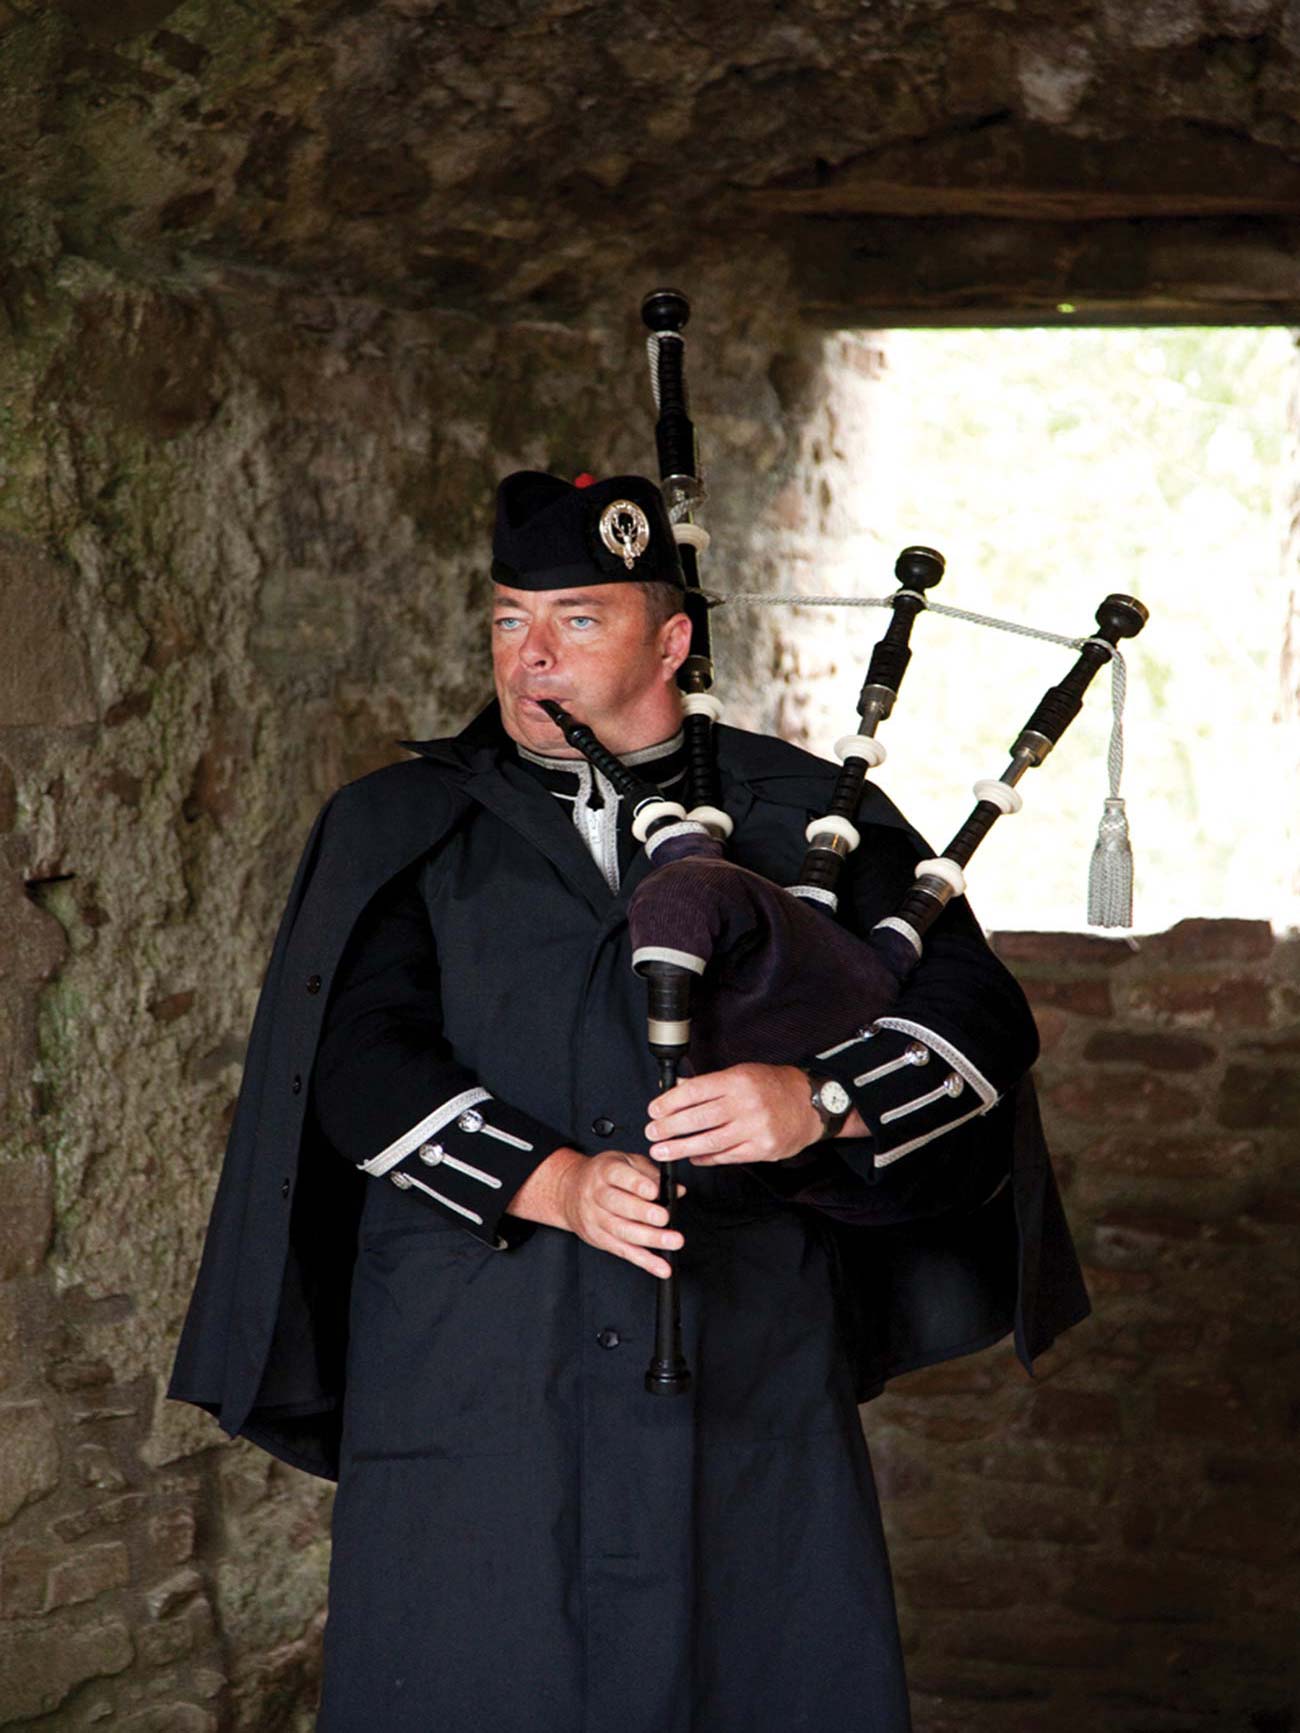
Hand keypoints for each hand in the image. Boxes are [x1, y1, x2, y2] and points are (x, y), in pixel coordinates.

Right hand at [558, 1150, 686, 1279]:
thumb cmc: (604, 1176)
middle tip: (664, 1217)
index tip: (654, 1191)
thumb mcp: (625, 1163)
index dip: (637, 1184)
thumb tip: (677, 1190)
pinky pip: (624, 1251)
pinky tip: (661, 1266)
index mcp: (605, 1171)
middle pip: (619, 1205)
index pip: (619, 1176)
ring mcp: (596, 1219)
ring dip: (649, 1238)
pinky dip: (645, 1261)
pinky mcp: (600, 1240)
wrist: (568, 1192)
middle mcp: (597, 1195)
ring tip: (672, 1241)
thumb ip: (651, 1174)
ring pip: (622, 1231)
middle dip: (643, 1213)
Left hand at [644, 1063, 822, 1166]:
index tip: (654, 1110)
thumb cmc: (773, 1086)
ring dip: (681, 1148)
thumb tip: (676, 1087)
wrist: (810, 1105)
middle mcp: (745, 1104)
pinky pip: (726, 1156)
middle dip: (670, 1128)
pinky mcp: (761, 1149)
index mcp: (737, 1081)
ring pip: (709, 1141)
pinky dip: (706, 1158)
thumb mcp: (741, 1074)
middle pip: (699, 1118)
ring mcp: (754, 1129)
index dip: (670, 1102)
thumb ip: (709, 1084)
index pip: (696, 1091)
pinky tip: (692, 1157)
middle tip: (651, 1133)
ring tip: (662, 1151)